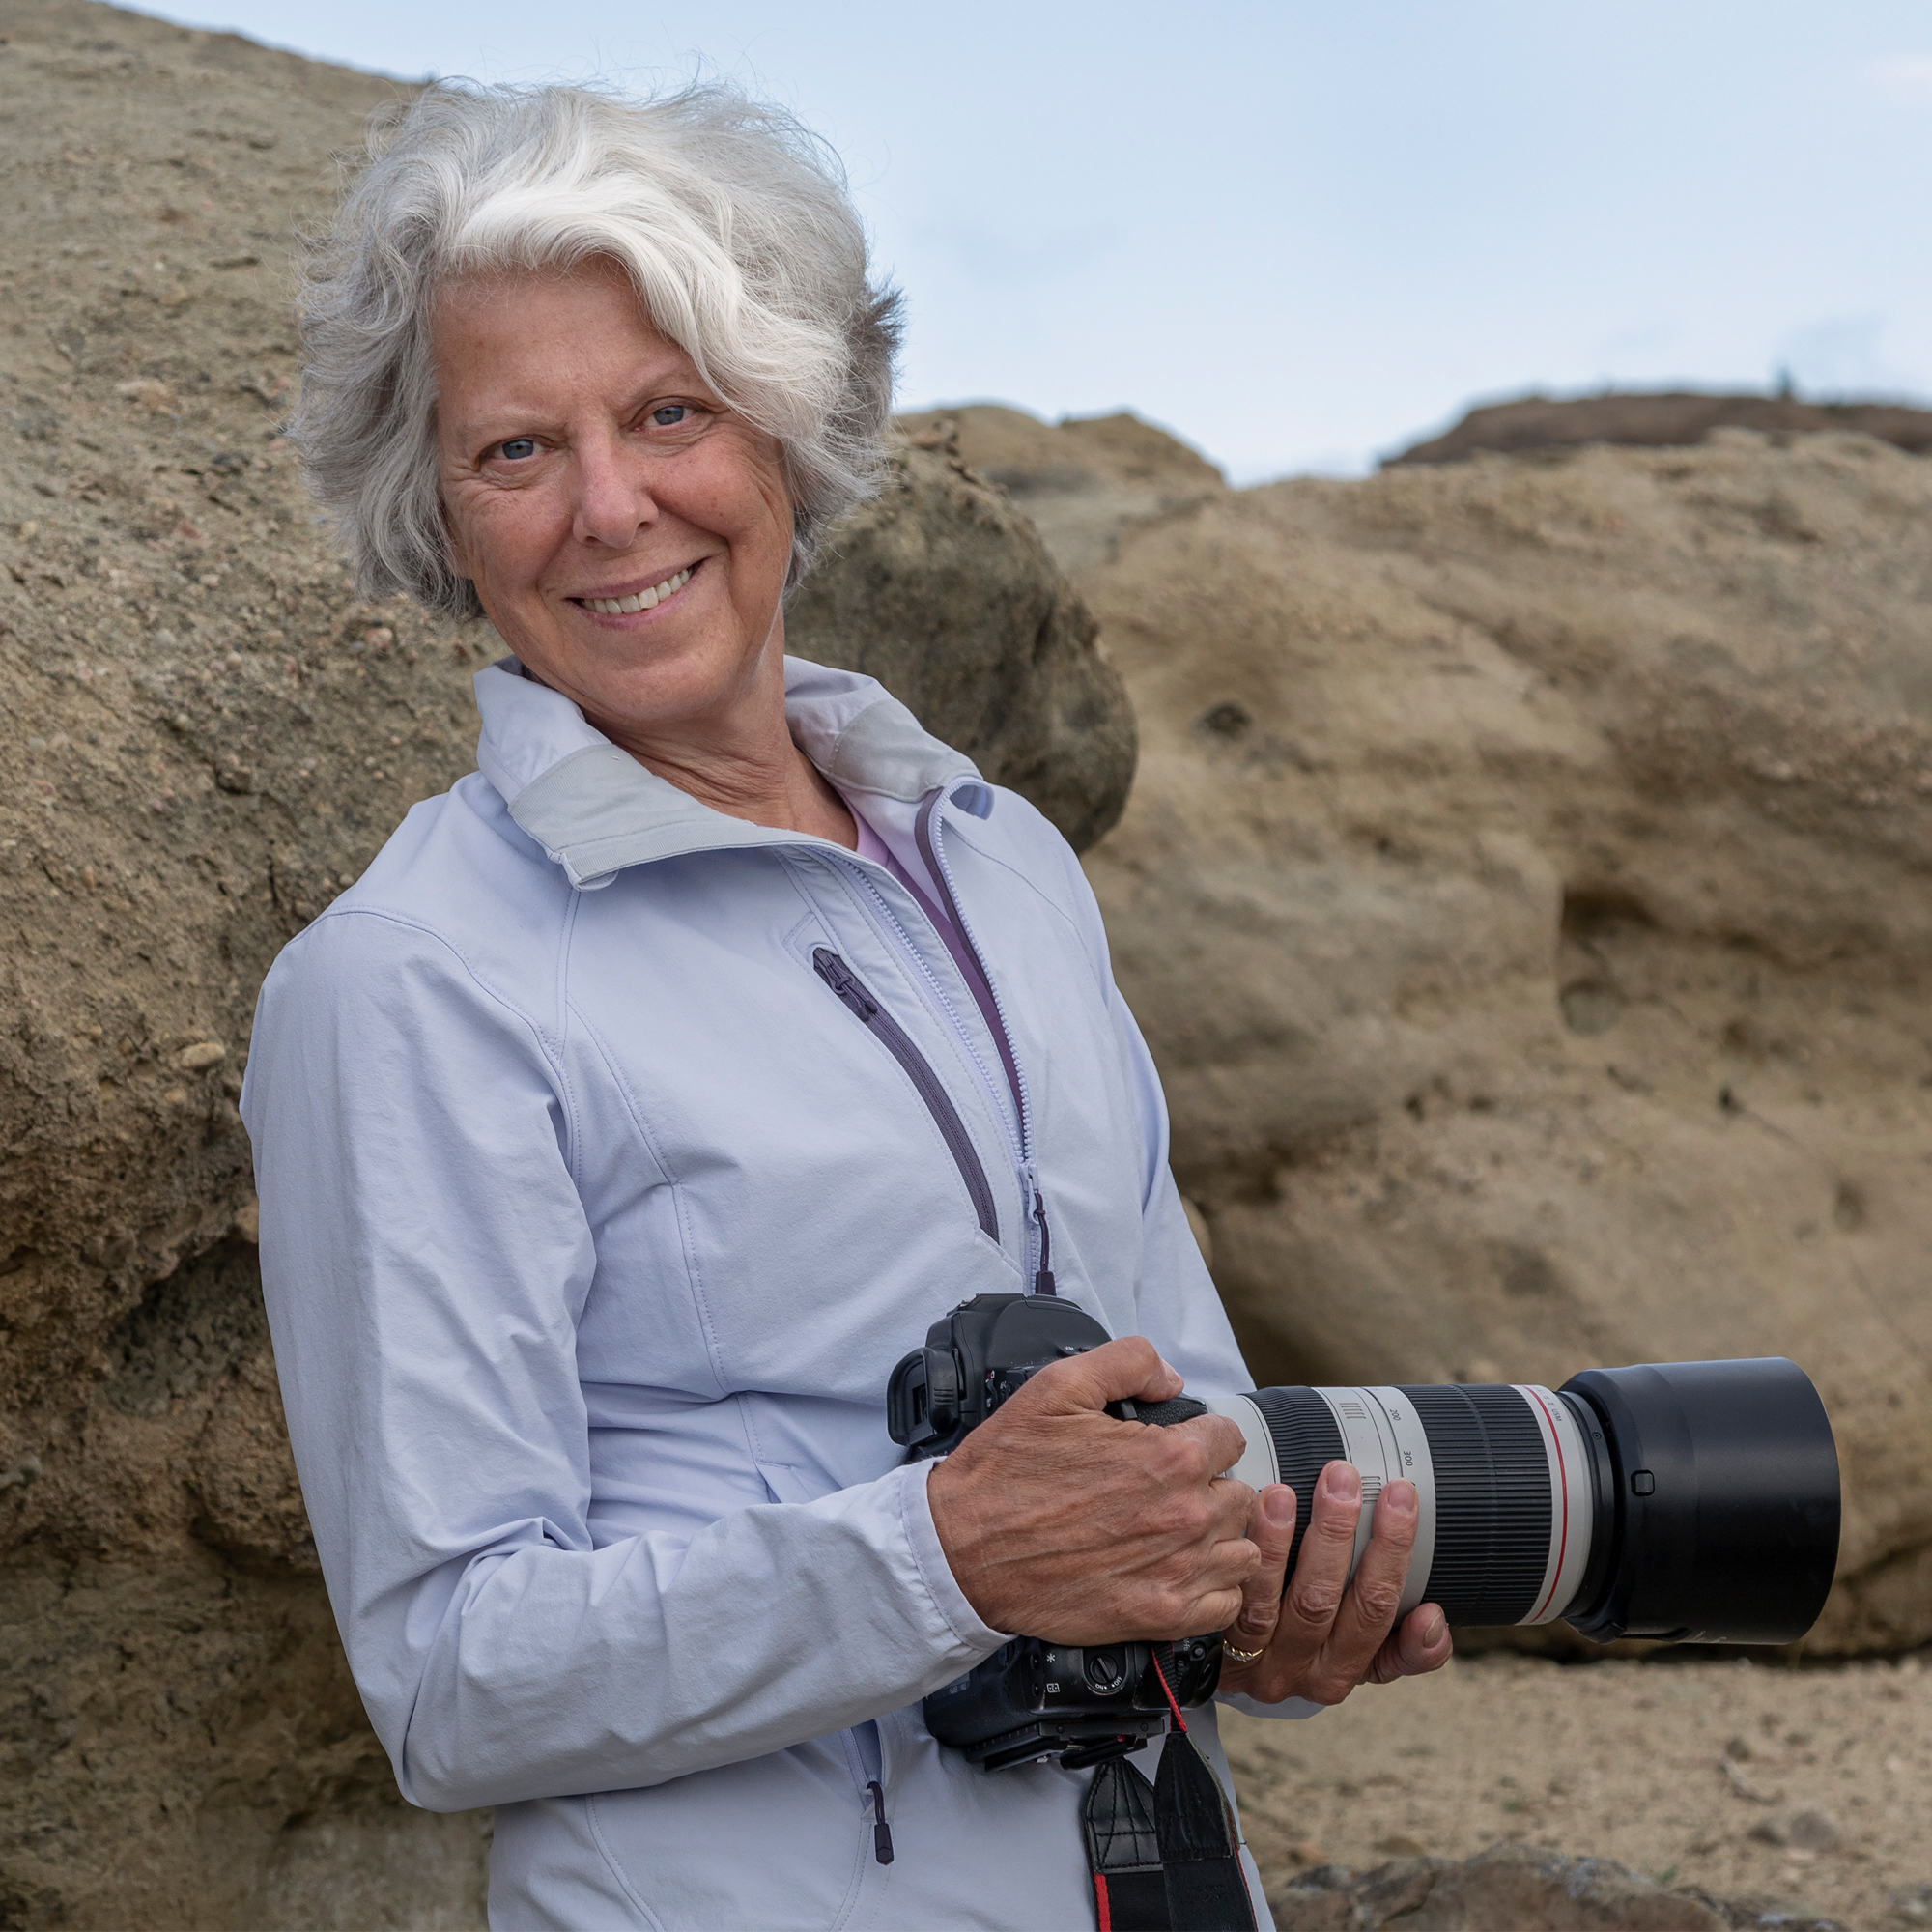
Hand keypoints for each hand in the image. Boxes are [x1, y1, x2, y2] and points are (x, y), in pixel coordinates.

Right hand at [926, 1337, 1258, 1642]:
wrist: (964, 1550)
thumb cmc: (1007, 1472)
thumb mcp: (1057, 1386)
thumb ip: (1128, 1361)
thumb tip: (1171, 1377)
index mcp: (1169, 1457)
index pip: (1229, 1438)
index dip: (1201, 1436)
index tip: (1174, 1447)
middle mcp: (1185, 1515)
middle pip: (1240, 1494)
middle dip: (1210, 1486)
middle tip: (1167, 1490)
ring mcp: (1177, 1571)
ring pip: (1241, 1550)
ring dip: (1218, 1538)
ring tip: (1177, 1533)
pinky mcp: (1160, 1616)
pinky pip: (1224, 1605)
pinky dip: (1210, 1589)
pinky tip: (1179, 1572)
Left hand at [1216, 1463, 1452, 1704]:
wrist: (1241, 1674)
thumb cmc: (1315, 1641)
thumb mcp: (1364, 1650)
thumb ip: (1405, 1644)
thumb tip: (1435, 1620)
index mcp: (1349, 1669)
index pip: (1377, 1611)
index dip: (1392, 1555)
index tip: (1401, 1498)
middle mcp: (1304, 1674)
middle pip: (1324, 1601)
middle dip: (1338, 1532)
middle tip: (1343, 1477)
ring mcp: (1258, 1665)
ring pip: (1270, 1605)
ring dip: (1278, 1544)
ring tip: (1283, 1493)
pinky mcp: (1221, 1653)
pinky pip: (1229, 1607)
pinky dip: (1241, 1566)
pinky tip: (1244, 1522)